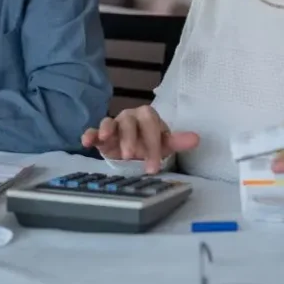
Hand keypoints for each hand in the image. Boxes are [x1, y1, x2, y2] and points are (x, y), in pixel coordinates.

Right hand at [80, 105, 199, 173]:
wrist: (132, 148)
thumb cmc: (148, 143)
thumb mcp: (163, 144)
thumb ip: (177, 141)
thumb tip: (196, 139)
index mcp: (148, 116)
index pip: (151, 126)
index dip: (152, 144)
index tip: (154, 166)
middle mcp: (130, 116)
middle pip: (130, 123)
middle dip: (131, 139)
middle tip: (131, 157)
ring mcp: (114, 124)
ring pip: (111, 123)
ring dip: (109, 131)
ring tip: (107, 140)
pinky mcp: (100, 134)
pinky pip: (93, 130)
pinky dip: (89, 134)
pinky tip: (86, 141)